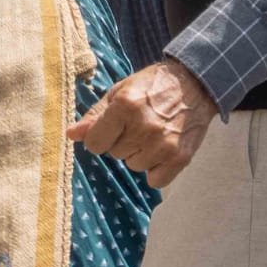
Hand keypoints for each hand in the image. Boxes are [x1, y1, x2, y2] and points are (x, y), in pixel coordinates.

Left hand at [66, 58, 216, 187]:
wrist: (195, 85)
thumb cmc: (152, 86)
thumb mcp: (120, 92)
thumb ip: (95, 115)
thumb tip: (71, 135)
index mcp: (125, 106)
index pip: (94, 143)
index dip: (99, 137)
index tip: (110, 128)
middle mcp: (144, 127)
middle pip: (114, 154)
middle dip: (122, 140)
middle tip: (139, 122)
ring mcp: (163, 144)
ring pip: (133, 166)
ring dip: (139, 153)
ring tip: (153, 132)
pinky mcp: (180, 158)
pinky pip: (155, 181)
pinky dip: (156, 169)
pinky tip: (162, 149)